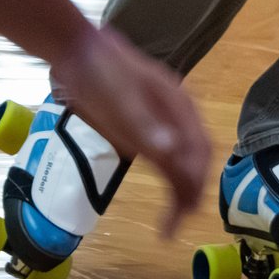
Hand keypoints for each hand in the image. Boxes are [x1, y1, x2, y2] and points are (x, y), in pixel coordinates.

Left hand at [48, 25, 210, 236]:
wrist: (80, 51)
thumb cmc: (103, 71)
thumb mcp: (121, 98)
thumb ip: (146, 125)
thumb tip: (172, 151)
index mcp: (180, 106)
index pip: (199, 150)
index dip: (194, 183)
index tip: (182, 214)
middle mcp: (178, 116)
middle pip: (196, 158)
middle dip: (191, 193)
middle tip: (173, 227)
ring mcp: (163, 122)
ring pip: (184, 161)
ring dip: (182, 190)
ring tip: (170, 221)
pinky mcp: (146, 127)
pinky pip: (166, 157)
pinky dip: (170, 179)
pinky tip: (164, 194)